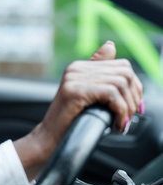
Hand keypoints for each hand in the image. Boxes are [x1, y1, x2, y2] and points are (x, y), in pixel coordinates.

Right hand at [14, 41, 142, 179]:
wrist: (50, 138)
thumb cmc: (70, 121)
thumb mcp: (88, 94)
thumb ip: (99, 73)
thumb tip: (111, 45)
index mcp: (80, 67)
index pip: (122, 66)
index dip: (135, 87)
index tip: (132, 106)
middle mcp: (76, 68)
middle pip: (125, 73)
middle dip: (134, 97)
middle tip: (128, 116)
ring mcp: (74, 78)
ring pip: (121, 84)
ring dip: (128, 107)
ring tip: (122, 121)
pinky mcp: (75, 91)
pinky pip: (112, 95)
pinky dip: (121, 111)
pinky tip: (117, 124)